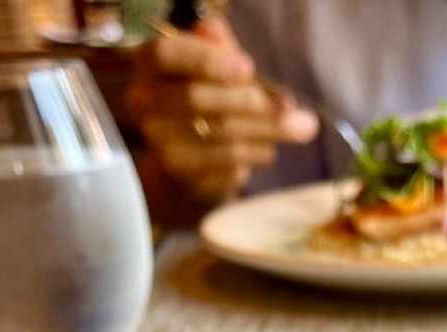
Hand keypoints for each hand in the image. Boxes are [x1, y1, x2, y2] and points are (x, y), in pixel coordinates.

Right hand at [121, 16, 318, 205]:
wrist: (188, 156)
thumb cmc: (207, 96)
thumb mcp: (214, 63)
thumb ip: (220, 46)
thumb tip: (221, 38)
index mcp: (150, 65)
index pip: (167, 54)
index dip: (206, 60)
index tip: (248, 68)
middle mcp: (146, 105)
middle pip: (196, 99)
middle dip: (251, 102)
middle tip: (293, 108)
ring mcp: (161, 145)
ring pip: (220, 136)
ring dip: (268, 131)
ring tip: (300, 127)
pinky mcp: (183, 178)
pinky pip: (227, 166)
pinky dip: (256, 155)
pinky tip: (268, 148)